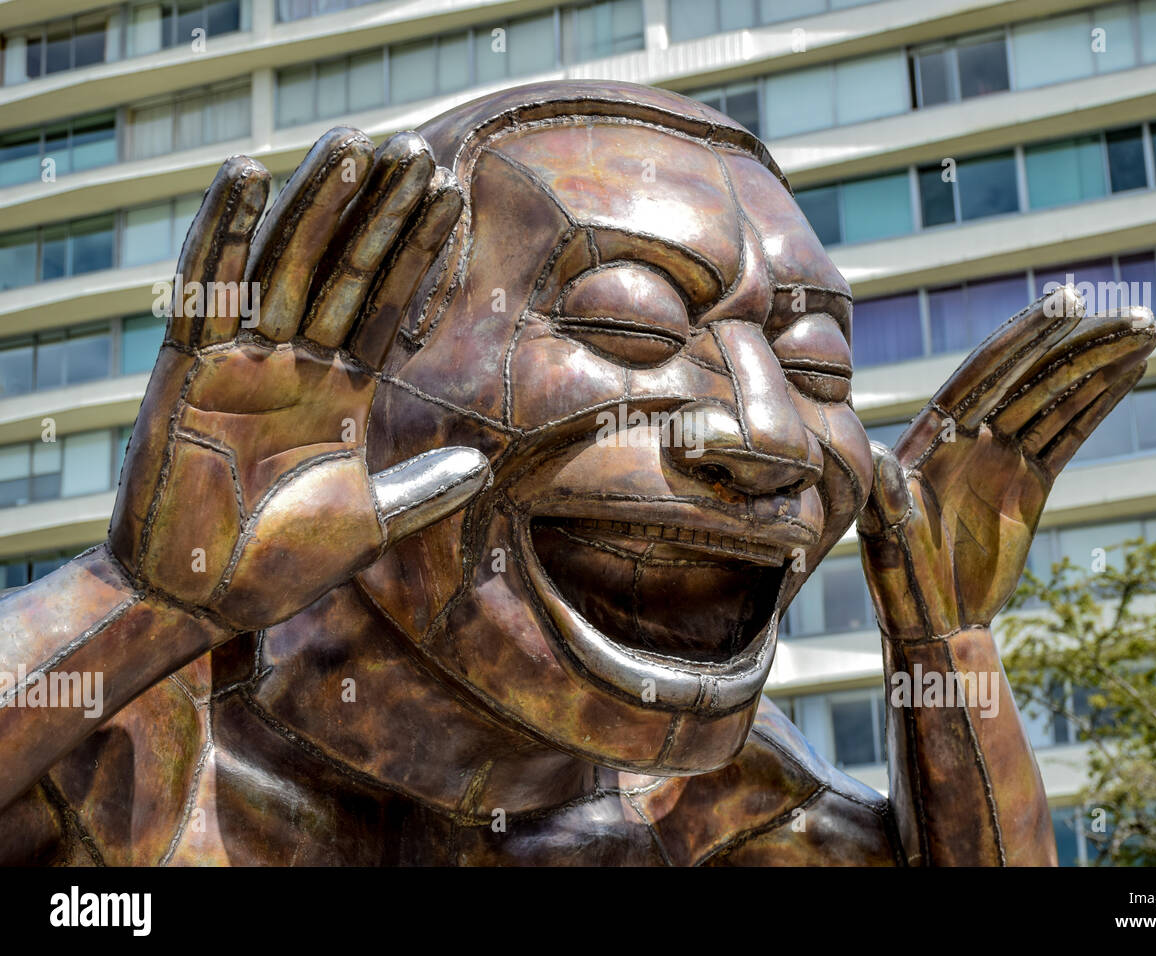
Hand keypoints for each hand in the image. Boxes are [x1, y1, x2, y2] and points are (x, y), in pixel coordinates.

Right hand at [109, 128, 487, 631]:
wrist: (204, 603)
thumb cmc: (281, 567)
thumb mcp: (371, 525)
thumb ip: (423, 491)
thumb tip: (481, 467)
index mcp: (339, 391)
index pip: (387, 303)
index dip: (416, 249)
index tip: (448, 193)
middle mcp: (295, 363)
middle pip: (342, 269)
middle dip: (376, 210)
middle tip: (411, 146)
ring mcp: (242, 360)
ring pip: (285, 265)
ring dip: (317, 203)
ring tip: (353, 144)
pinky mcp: (186, 367)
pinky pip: (205, 289)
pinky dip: (223, 232)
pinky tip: (248, 175)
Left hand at [858, 287, 1155, 640]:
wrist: (934, 619)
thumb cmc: (899, 577)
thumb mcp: (886, 535)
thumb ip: (886, 495)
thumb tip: (874, 454)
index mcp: (934, 433)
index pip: (986, 373)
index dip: (1025, 337)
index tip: (1067, 303)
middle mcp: (970, 433)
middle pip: (1033, 376)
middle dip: (1082, 344)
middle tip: (1134, 314)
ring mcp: (1003, 455)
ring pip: (1059, 398)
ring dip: (1101, 364)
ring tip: (1148, 330)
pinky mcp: (1030, 481)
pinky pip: (1071, 433)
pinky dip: (1100, 402)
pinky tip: (1130, 371)